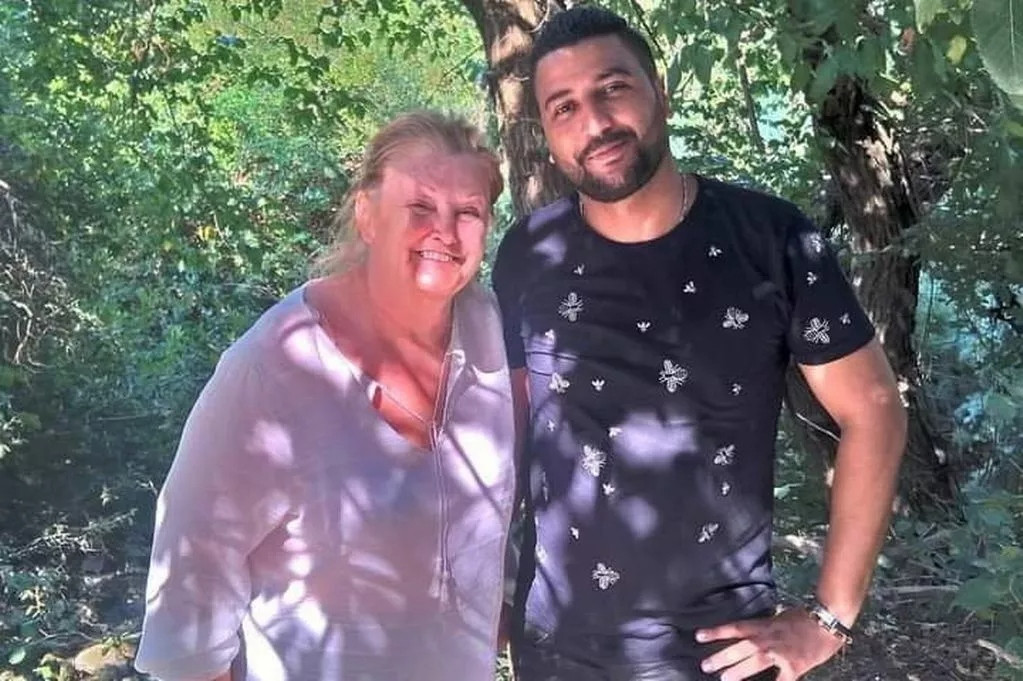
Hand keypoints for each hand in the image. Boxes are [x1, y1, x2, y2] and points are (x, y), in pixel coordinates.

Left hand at [696, 608, 845, 680]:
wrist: (828, 622)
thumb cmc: (804, 618)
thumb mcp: (779, 617)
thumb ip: (764, 626)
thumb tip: (749, 632)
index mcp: (764, 625)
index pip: (735, 628)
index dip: (716, 632)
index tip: (699, 636)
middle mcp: (768, 638)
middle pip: (740, 647)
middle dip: (721, 657)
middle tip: (705, 665)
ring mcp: (780, 653)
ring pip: (754, 662)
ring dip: (737, 671)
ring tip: (722, 678)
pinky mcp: (794, 667)